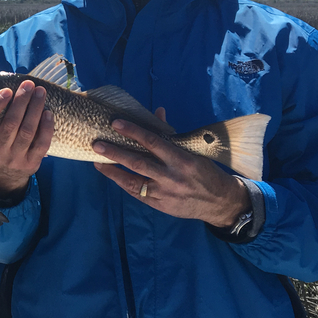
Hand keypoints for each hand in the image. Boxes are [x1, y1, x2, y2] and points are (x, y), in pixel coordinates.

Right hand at [0, 80, 54, 197]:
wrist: (2, 178)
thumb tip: (7, 88)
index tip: (7, 90)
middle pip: (10, 123)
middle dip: (21, 101)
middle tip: (29, 85)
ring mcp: (14, 159)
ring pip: (27, 131)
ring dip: (35, 108)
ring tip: (40, 92)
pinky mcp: (31, 164)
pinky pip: (41, 143)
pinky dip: (46, 127)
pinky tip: (48, 113)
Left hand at [92, 113, 249, 226]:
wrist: (220, 202)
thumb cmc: (204, 171)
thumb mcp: (192, 150)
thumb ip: (170, 134)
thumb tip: (157, 111)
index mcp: (182, 159)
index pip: (153, 142)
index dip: (133, 132)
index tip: (116, 123)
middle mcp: (172, 177)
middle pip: (139, 163)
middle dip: (116, 153)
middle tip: (97, 144)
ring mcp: (165, 193)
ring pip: (133, 182)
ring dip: (113, 171)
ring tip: (97, 161)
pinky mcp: (161, 206)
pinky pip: (137, 194)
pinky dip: (124, 183)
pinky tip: (112, 175)